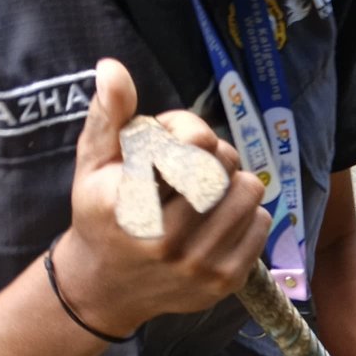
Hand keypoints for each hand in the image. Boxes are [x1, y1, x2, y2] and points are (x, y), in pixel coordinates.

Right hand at [54, 58, 270, 336]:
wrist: (106, 287)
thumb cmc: (102, 212)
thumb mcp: (94, 163)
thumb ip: (109, 116)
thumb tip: (112, 68)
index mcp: (129, 205)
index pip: (193, 147)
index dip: (191, 133)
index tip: (175, 141)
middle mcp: (164, 240)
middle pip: (224, 165)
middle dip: (215, 154)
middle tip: (196, 163)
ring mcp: (196, 265)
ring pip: (249, 192)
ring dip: (234, 182)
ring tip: (208, 190)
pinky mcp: (223, 282)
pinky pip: (261, 224)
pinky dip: (246, 213)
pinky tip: (218, 219)